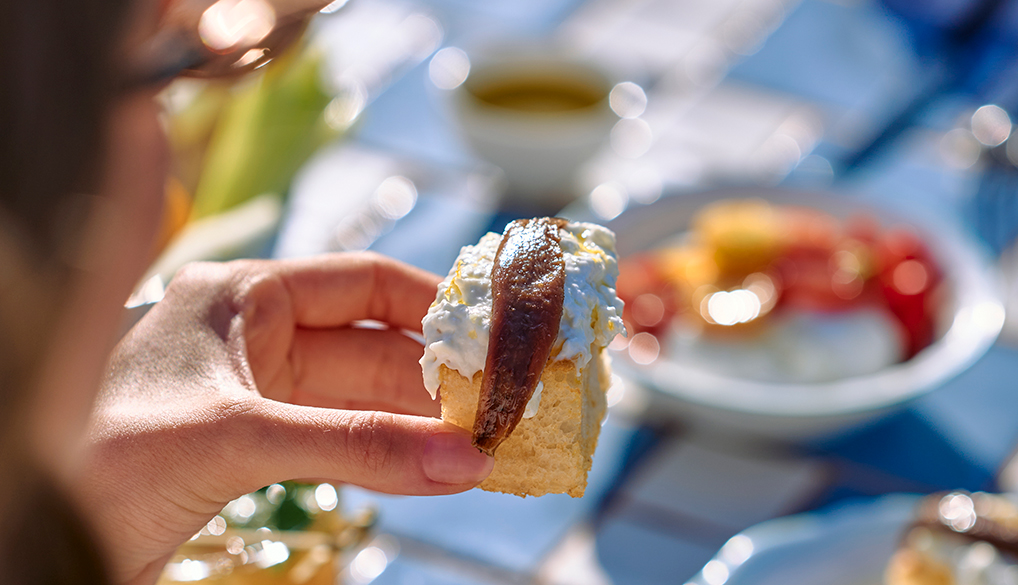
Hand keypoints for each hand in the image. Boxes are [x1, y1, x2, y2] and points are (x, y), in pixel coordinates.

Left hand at [73, 253, 491, 584]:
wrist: (37, 521)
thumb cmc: (101, 451)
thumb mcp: (241, 436)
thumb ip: (357, 446)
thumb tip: (461, 460)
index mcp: (244, 297)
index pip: (362, 282)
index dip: (433, 305)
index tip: (491, 336)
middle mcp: (255, 338)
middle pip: (372, 347)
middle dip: (436, 379)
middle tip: (499, 406)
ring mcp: (257, 394)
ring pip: (360, 399)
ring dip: (418, 423)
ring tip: (482, 442)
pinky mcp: (254, 447)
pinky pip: (339, 441)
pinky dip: (386, 455)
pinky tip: (430, 468)